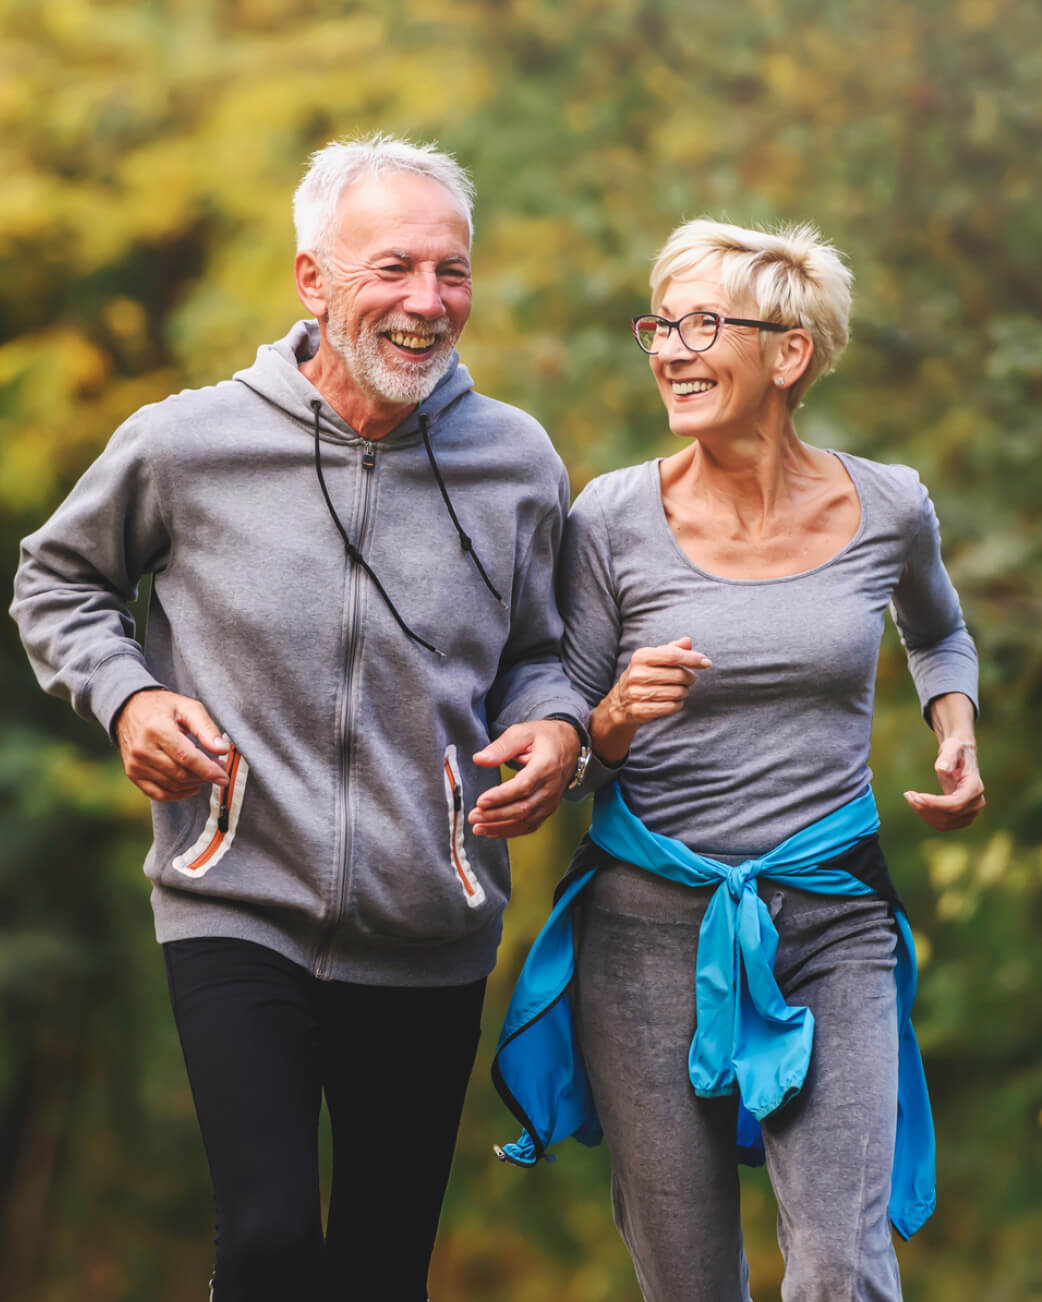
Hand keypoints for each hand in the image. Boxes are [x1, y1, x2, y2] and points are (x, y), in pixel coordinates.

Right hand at [115, 689, 229, 801]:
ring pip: (172, 786)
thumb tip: (221, 749)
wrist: (129, 710)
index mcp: (157, 730)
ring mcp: (135, 764)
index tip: (224, 777)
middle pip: (180, 774)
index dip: (208, 770)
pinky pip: (158, 794)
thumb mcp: (188, 707)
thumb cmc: (161, 707)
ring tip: (204, 773)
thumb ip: (206, 728)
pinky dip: (178, 794)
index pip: (186, 758)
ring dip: (194, 784)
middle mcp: (143, 750)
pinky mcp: (133, 774)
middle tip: (218, 769)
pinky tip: (190, 785)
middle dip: (204, 776)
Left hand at [468, 720, 579, 837]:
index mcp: (546, 766)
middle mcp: (550, 788)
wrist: (570, 746)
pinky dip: (510, 831)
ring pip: (525, 821)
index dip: (501, 796)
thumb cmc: (544, 738)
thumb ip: (501, 747)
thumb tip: (479, 759)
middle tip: (473, 816)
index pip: (523, 787)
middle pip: (523, 808)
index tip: (481, 801)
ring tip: (478, 827)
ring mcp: (550, 801)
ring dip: (500, 827)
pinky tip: (492, 830)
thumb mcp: (522, 733)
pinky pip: (529, 826)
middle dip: (495, 815)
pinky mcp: (547, 809)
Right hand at [604, 637, 710, 723]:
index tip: (707, 662)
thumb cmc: (644, 674)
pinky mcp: (640, 710)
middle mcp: (637, 674)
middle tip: (689, 679)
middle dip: (690, 678)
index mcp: (641, 656)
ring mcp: (637, 693)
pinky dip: (678, 704)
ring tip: (680, 690)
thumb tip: (688, 641)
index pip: (673, 655)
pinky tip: (674, 701)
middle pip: (678, 675)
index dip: (693, 659)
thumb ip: (671, 649)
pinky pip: (671, 707)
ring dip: (684, 692)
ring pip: (677, 693)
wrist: (620, 701)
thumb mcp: (653, 658)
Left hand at [904, 737, 984, 830]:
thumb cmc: (955, 751)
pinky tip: (916, 804)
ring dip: (923, 813)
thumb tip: (941, 769)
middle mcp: (977, 803)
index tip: (917, 795)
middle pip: (949, 815)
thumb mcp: (952, 747)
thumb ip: (947, 757)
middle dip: (925, 807)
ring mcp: (970, 813)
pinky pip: (943, 825)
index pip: (956, 803)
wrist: (960, 759)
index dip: (936, 803)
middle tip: (908, 794)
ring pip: (944, 823)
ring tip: (910, 797)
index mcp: (975, 787)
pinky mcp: (961, 818)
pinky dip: (927, 817)